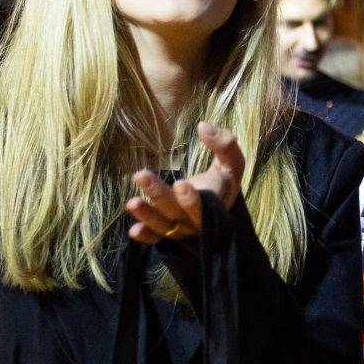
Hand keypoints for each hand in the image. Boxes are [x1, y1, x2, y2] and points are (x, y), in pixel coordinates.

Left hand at [126, 122, 245, 243]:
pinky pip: (156, 236)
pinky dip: (146, 236)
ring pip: (163, 225)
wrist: (219, 203)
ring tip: (131, 202)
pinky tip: (133, 231)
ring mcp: (181, 228)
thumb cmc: (224, 178)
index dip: (191, 200)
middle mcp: (196, 221)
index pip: (204, 207)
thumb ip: (225, 143)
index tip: (180, 183)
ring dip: (146, 214)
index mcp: (215, 205)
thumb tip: (203, 127)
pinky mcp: (168, 231)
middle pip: (177, 213)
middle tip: (141, 175)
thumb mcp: (232, 159)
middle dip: (159, 195)